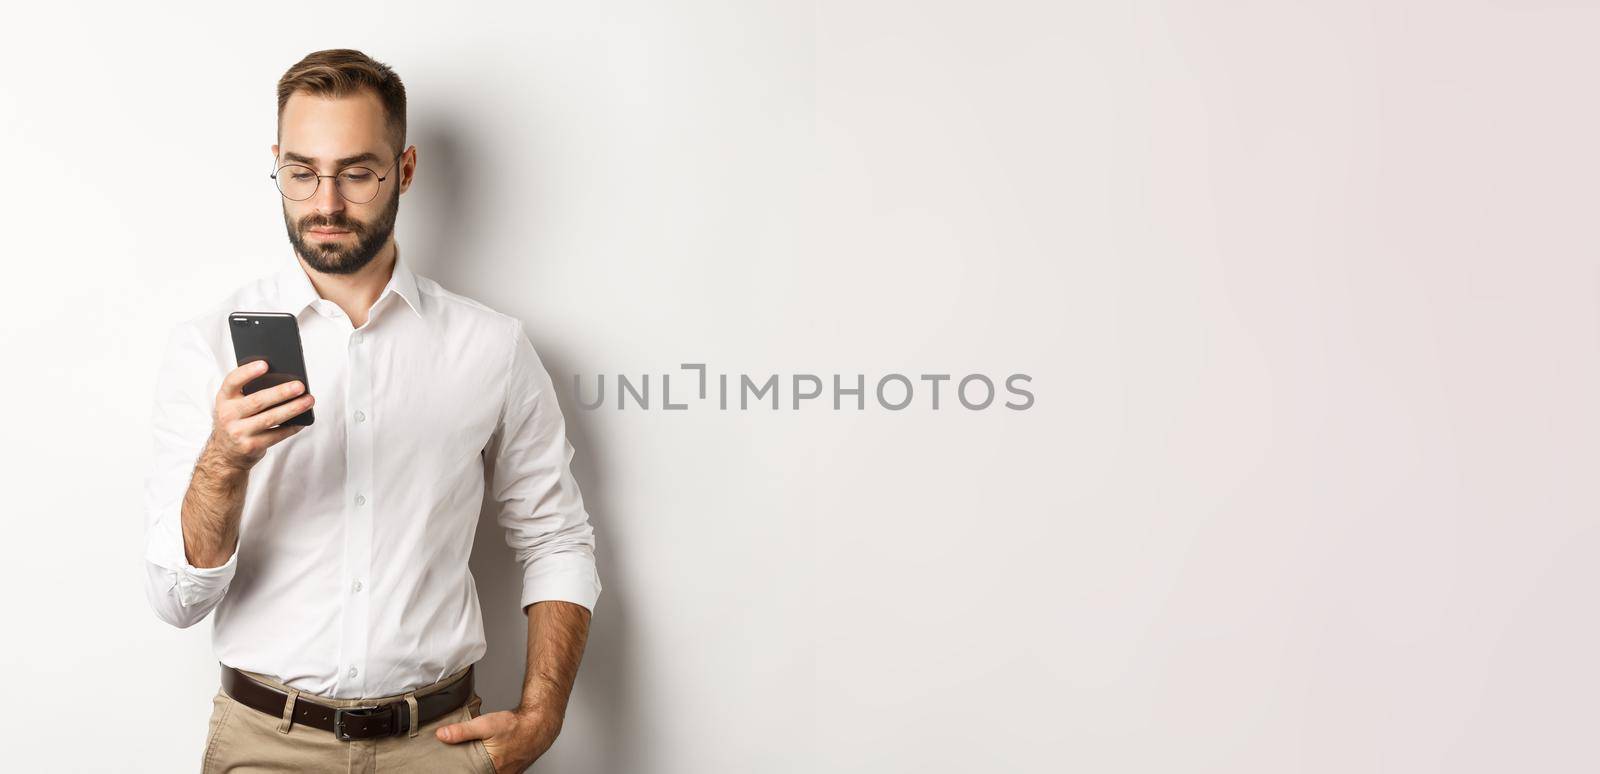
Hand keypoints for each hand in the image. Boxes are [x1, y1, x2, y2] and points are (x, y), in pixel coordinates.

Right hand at [206, 359, 313, 471]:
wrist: (225, 454)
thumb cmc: (237, 421)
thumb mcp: (234, 405)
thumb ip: (249, 392)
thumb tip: (284, 379)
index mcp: (224, 399)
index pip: (232, 381)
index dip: (247, 372)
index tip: (265, 364)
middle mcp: (228, 415)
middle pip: (257, 401)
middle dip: (281, 393)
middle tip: (300, 386)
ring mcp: (238, 432)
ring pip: (270, 418)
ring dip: (293, 409)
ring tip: (309, 400)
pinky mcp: (251, 446)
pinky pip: (276, 435)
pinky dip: (292, 427)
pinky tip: (303, 420)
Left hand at [436, 705, 562, 773]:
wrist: (539, 724)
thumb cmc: (516, 726)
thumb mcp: (486, 724)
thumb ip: (462, 731)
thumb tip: (442, 735)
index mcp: (490, 769)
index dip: (461, 769)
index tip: (452, 765)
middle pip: (476, 773)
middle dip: (468, 767)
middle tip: (463, 758)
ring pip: (486, 772)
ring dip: (479, 766)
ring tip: (475, 756)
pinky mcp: (510, 771)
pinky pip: (495, 771)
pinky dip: (489, 765)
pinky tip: (488, 755)